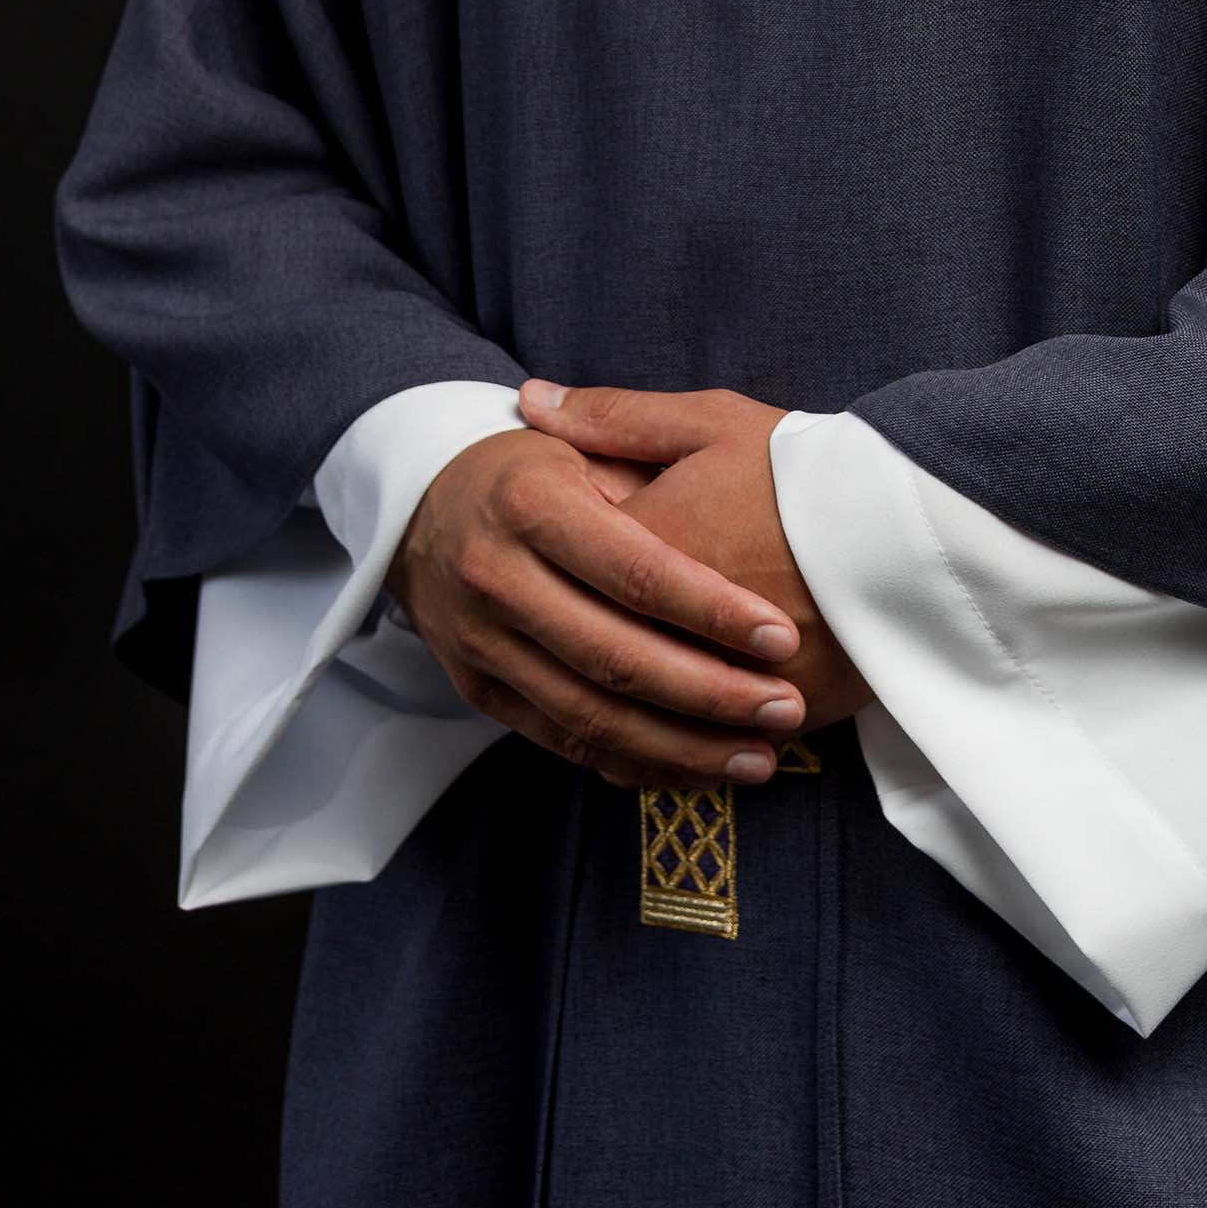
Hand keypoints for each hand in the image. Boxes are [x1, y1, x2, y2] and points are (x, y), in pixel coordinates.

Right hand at [388, 426, 810, 788]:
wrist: (422, 501)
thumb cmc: (532, 463)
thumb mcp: (584, 438)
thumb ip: (650, 460)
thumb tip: (741, 485)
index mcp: (531, 503)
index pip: (635, 571)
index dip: (712, 610)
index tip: (782, 636)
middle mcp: (497, 576)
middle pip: (614, 656)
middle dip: (711, 693)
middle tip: (784, 708)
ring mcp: (480, 641)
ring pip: (589, 714)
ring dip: (680, 747)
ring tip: (758, 756)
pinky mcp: (477, 688)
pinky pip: (560, 739)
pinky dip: (632, 762)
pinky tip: (695, 770)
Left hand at [520, 380, 872, 734]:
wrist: (913, 525)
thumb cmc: (805, 467)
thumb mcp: (711, 422)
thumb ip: (615, 417)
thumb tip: (530, 399)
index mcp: (646, 546)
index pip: (566, 571)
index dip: (553, 571)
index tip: (550, 567)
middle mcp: (672, 625)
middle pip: (596, 658)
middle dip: (571, 659)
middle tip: (551, 651)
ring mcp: (722, 679)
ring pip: (641, 722)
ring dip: (614, 728)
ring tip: (604, 723)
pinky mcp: (771, 715)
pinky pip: (699, 751)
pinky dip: (671, 760)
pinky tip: (657, 756)